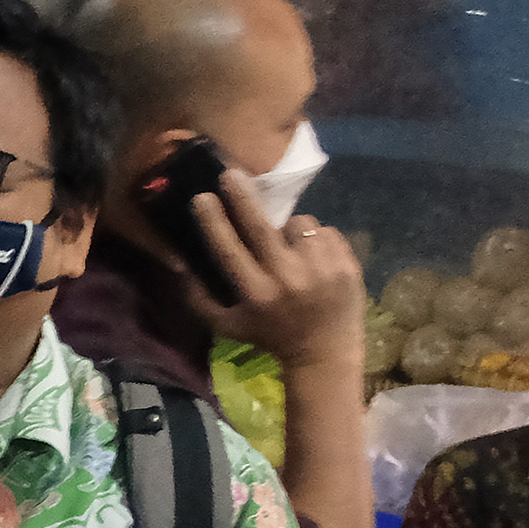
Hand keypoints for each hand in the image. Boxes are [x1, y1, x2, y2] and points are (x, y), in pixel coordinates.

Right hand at [176, 167, 365, 372]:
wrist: (325, 352)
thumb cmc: (270, 336)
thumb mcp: (228, 327)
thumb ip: (200, 300)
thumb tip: (181, 266)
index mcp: (256, 294)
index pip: (229, 249)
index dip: (214, 221)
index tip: (202, 197)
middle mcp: (287, 279)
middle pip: (261, 226)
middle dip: (242, 197)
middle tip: (231, 175)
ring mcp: (321, 269)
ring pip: (298, 224)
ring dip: (290, 230)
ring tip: (290, 249)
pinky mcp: (346, 264)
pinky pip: (324, 232)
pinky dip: (315, 240)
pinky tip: (313, 259)